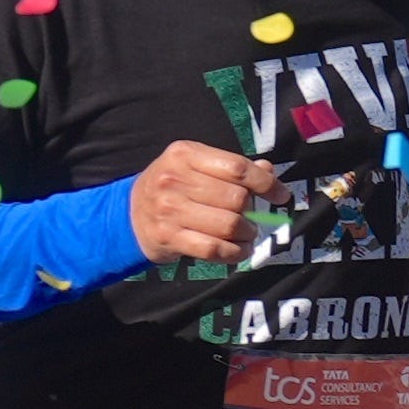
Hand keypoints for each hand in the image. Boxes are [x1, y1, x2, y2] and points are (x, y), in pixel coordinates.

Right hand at [129, 140, 276, 263]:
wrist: (129, 215)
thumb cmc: (172, 187)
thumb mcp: (195, 166)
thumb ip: (231, 167)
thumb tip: (267, 171)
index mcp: (184, 155)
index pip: (237, 168)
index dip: (266, 183)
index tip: (280, 195)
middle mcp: (174, 180)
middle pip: (236, 198)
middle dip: (253, 211)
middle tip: (252, 217)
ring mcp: (169, 210)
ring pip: (229, 224)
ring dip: (247, 233)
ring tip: (246, 234)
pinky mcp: (168, 237)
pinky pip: (213, 248)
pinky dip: (234, 253)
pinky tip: (238, 250)